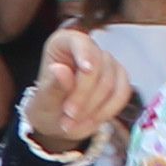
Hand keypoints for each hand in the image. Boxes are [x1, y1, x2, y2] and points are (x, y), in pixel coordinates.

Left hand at [22, 36, 135, 154]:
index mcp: (63, 43)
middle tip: (69, 116)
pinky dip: (108, 111)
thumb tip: (59, 69)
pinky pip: (122, 93)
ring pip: (111, 82)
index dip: (85, 55)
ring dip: (94, 108)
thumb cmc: (48, 105)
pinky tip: (92, 121)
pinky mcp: (120, 78)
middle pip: (98, 66)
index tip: (86, 70)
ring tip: (75, 123)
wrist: (59, 120)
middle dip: (84, 96)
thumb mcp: (43, 100)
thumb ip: (52, 86)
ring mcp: (107, 62)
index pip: (80, 42)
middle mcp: (88, 48)